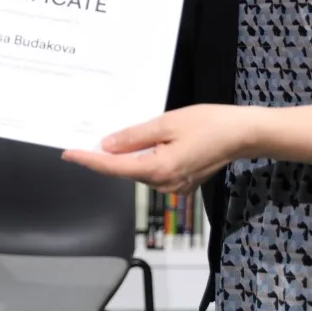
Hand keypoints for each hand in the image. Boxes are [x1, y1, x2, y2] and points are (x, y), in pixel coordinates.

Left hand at [62, 105, 257, 194]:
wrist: (244, 134)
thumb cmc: (208, 123)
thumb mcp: (166, 123)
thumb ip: (134, 137)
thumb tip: (106, 146)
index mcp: (158, 170)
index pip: (113, 168)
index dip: (88, 160)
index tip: (68, 154)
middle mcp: (164, 185)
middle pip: (125, 170)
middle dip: (108, 156)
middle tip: (89, 138)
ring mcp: (174, 187)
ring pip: (139, 171)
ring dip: (129, 156)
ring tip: (125, 135)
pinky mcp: (182, 183)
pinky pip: (154, 171)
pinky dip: (145, 158)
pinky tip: (146, 143)